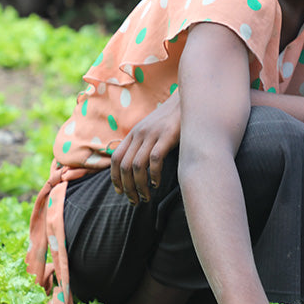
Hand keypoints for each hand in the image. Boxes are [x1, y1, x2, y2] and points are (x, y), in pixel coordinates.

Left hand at [110, 89, 179, 204]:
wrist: (188, 101)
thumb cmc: (172, 120)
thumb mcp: (153, 129)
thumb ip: (144, 143)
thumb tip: (137, 165)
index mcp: (134, 133)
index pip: (116, 158)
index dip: (115, 178)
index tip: (120, 192)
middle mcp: (140, 134)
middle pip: (125, 166)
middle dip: (127, 188)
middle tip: (134, 201)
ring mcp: (153, 134)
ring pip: (138, 166)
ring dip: (139, 186)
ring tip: (146, 197)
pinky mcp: (168, 136)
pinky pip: (155, 160)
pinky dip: (154, 175)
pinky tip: (157, 184)